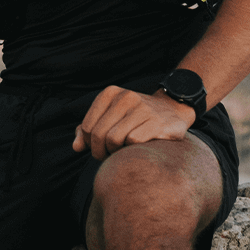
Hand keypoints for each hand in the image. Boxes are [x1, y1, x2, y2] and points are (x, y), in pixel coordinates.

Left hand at [73, 85, 196, 159]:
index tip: (99, 148)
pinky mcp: (157, 122)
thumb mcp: (111, 117)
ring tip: (122, 151)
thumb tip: (76, 147)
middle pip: (99, 135)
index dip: (89, 144)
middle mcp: (125, 97)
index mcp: (110, 94)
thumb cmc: (136, 118)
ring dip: (115, 152)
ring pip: (114, 139)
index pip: (86, 127)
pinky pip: (133, 142)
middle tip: (108, 155)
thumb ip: (90, 130)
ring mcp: (142, 108)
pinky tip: (138, 147)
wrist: (173, 110)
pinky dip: (132, 149)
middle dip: (100, 151)